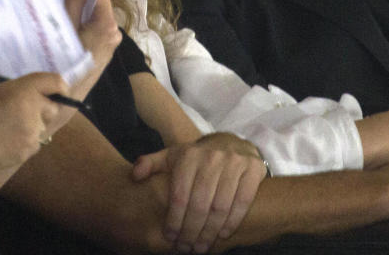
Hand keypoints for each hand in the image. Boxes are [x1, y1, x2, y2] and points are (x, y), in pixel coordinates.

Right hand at [0, 72, 66, 181]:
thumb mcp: (0, 92)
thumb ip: (25, 90)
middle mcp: (32, 108)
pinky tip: (7, 142)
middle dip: (43, 110)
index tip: (59, 91)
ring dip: (33, 127)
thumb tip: (47, 94)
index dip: (60, 87)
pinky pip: (35, 142)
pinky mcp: (30, 148)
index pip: (56, 82)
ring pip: (43, 127)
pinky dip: (25, 142)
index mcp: (23, 90)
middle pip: (53, 107)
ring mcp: (33, 130)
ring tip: (8, 130)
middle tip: (24, 113)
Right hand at [62, 0, 120, 105]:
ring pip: (96, 18)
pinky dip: (84, 25)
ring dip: (82, 11)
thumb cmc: (63, 62)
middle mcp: (114, 32)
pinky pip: (95, 31)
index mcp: (107, 24)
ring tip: (61, 3)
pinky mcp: (105, 53)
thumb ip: (73, 2)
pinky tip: (68, 24)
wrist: (65, 100)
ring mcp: (111, 44)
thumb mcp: (64, 29)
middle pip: (99, 6)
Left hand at [131, 133, 266, 252]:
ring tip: (202, 247)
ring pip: (221, 206)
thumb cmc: (197, 158)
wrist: (232, 143)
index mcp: (189, 156)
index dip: (174, 220)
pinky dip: (232, 221)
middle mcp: (212, 157)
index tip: (171, 237)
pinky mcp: (253, 169)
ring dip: (210, 232)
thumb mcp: (172, 156)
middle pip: (200, 205)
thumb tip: (135, 175)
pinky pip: (242, 201)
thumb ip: (150, 164)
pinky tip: (222, 235)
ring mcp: (235, 162)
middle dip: (191, 231)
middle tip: (187, 248)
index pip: (179, 196)